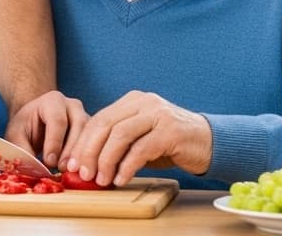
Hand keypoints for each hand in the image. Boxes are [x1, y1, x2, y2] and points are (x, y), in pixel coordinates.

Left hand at [5, 91, 89, 170]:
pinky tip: (78, 171)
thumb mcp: (16, 136)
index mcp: (52, 101)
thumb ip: (22, 150)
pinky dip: (87, 158)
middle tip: (62, 170)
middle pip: (78, 126)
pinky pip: (95, 143)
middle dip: (70, 151)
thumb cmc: (24, 127)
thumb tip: (32, 169)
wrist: (34, 122)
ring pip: (90, 135)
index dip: (54, 143)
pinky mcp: (92, 131)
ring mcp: (85, 116)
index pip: (57, 120)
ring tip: (69, 172)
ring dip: (81, 156)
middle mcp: (72, 106)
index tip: (49, 162)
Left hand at [63, 90, 211, 186]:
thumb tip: (86, 162)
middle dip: (90, 151)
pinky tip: (121, 179)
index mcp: (132, 100)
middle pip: (106, 125)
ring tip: (101, 179)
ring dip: (106, 160)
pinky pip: (141, 149)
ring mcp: (158, 114)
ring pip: (121, 135)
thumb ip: (118, 142)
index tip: (72, 163)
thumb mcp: (141, 137)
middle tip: (82, 173)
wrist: (209, 142)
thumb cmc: (170, 143)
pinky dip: (127, 166)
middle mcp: (144, 102)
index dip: (82, 142)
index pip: (99, 119)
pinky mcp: (171, 131)